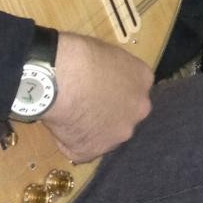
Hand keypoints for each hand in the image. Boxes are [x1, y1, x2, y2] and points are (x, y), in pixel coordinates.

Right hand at [41, 31, 152, 162]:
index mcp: (142, 79)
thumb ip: (112, 69)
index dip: (115, 89)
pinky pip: (82, 149)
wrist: (62, 79)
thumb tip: (102, 76)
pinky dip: (71, 142)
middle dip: (109, 112)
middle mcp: (139, 110)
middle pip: (126, 114)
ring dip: (92, 129)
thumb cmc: (80, 55)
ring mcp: (119, 134)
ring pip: (107, 134)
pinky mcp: (93, 151)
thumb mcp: (106, 52)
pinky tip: (60, 127)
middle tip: (85, 103)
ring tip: (69, 116)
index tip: (99, 86)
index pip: (134, 89)